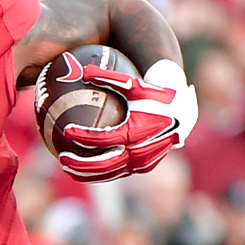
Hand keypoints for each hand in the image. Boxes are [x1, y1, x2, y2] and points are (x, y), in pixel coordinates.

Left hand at [56, 60, 197, 182]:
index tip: (66, 130)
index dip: (84, 136)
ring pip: (111, 173)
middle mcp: (140, 151)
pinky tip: (84, 170)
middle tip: (62, 158)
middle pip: (105, 163)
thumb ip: (110, 78)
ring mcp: (143, 162)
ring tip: (67, 167)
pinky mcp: (144, 167)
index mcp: (137, 131)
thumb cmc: (155, 94)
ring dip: (88, 173)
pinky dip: (101, 173)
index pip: (105, 138)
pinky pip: (119, 172)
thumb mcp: (134, 84)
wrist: (182, 113)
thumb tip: (84, 71)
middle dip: (81, 163)